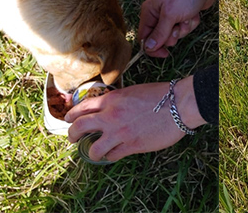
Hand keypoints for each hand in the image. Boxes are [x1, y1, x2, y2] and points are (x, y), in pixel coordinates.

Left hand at [65, 75, 205, 161]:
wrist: (179, 104)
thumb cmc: (161, 94)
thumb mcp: (133, 91)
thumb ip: (118, 101)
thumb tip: (110, 110)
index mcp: (111, 100)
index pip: (82, 108)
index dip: (71, 115)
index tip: (68, 120)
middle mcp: (111, 116)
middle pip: (79, 127)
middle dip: (72, 135)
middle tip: (73, 138)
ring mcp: (120, 132)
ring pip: (94, 149)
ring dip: (91, 152)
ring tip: (93, 153)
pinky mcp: (132, 145)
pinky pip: (113, 155)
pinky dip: (110, 156)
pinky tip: (112, 155)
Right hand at [139, 0, 218, 57]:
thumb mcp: (170, 15)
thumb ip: (159, 33)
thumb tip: (148, 48)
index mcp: (149, 12)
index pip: (144, 37)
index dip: (153, 48)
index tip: (165, 54)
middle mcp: (158, 14)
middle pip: (161, 38)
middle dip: (173, 35)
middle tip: (178, 26)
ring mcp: (171, 15)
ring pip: (176, 34)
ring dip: (184, 28)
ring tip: (187, 17)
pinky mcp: (183, 16)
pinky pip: (185, 28)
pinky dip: (191, 23)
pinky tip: (194, 14)